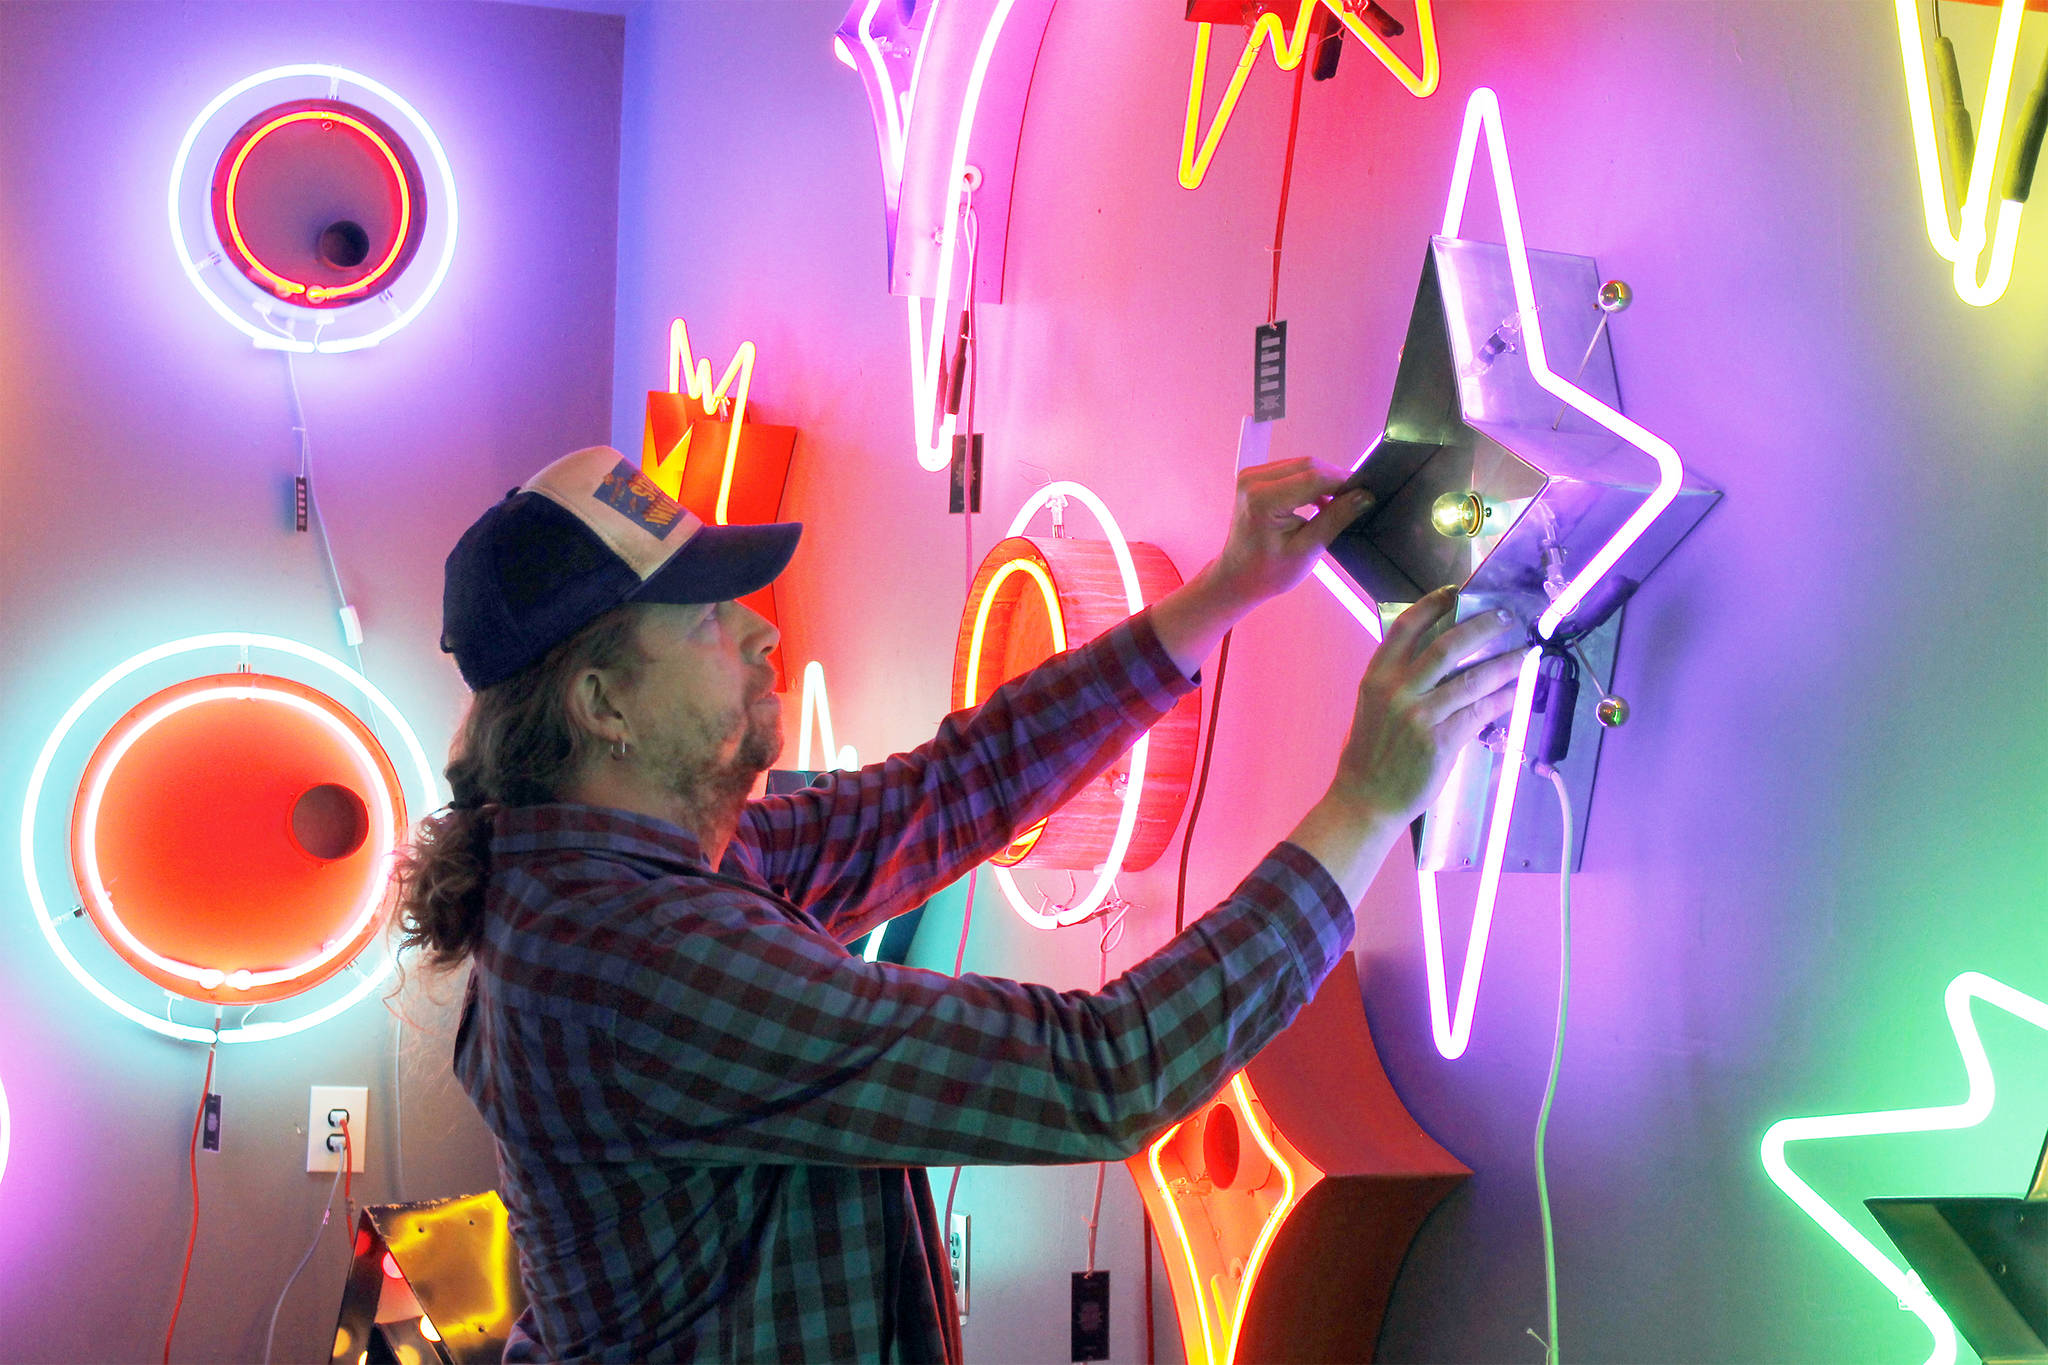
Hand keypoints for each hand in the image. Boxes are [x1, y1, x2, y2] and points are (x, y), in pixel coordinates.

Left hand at [1207, 458, 1373, 610]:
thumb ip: (1335, 519)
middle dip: (1336, 479)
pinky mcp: (1255, 478)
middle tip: (1359, 496)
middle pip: (1308, 466)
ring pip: (1302, 465)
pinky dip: (1310, 482)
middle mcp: (1254, 480)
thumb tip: (1364, 496)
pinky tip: (1321, 501)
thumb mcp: (1307, 550)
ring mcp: (1252, 476)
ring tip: (1341, 501)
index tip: (1366, 492)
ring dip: (1324, 480)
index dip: (1344, 482)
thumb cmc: (1268, 572)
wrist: (1238, 577)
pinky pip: (1291, 471)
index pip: (1314, 478)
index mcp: (1263, 499)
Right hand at [1326, 587, 1526, 827]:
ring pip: (1473, 680)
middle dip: (1483, 627)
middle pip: (1448, 646)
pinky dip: (1503, 699)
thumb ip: (1398, 680)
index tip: (1457, 592)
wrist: (1366, 800)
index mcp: (1376, 677)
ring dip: (1505, 664)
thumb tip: (1438, 656)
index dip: (1433, 603)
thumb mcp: (1372, 706)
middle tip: (1507, 617)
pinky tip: (1518, 691)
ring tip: (1526, 653)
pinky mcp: (1440, 742)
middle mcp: (1397, 690)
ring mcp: (1419, 716)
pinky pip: (1480, 713)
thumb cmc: (1369, 754)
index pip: (1407, 627)